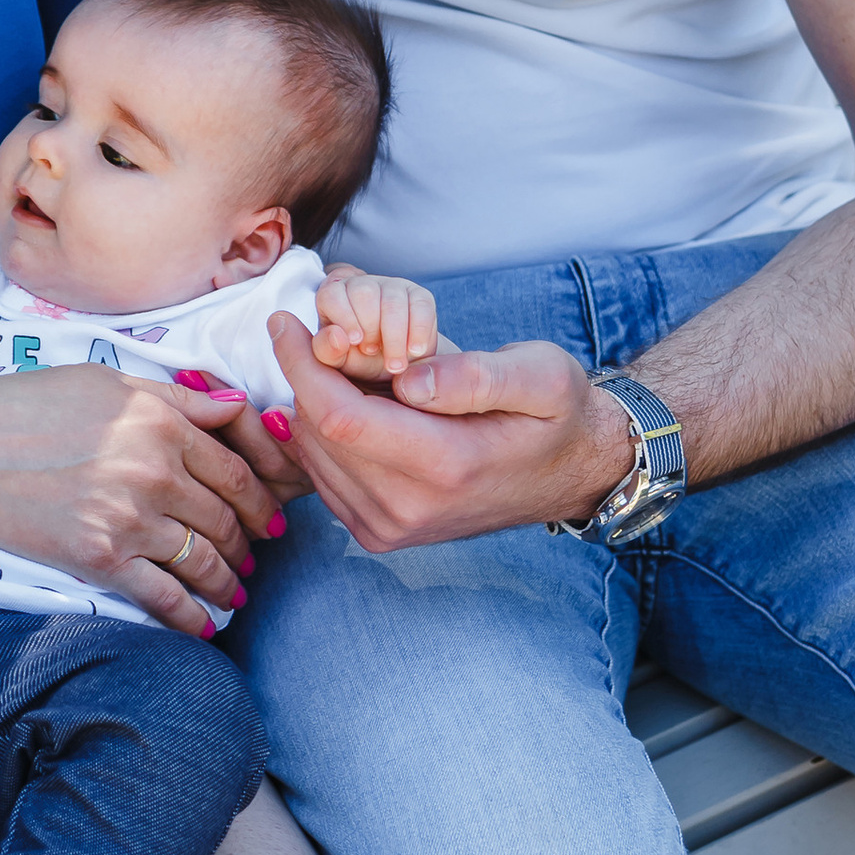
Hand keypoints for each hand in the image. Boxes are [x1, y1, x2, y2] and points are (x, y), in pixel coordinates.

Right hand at [0, 365, 286, 637]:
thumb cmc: (29, 405)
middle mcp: (154, 470)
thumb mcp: (109, 382)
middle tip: (254, 555)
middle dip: (249, 543)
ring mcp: (128, 517)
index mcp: (161, 421)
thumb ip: (178, 398)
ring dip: (227, 581)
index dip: (261, 499)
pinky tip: (205, 626)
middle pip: (227, 518)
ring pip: (204, 559)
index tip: (269, 516)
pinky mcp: (99, 557)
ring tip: (233, 591)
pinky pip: (164, 596)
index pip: (236, 470)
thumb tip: (237, 409)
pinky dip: (192, 617)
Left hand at [264, 312, 638, 556]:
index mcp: (446, 466)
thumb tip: (408, 378)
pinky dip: (323, 434)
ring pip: (311, 455)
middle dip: (308, 377)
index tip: (285, 321)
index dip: (301, 365)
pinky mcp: (378, 533)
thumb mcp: (540, 376)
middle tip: (328, 337)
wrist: (569, 474)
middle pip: (316, 434)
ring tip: (350, 371)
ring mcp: (390, 528)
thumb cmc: (554, 414)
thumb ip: (475, 375)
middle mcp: (409, 509)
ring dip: (313, 404)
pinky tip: (355, 404)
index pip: (340, 418)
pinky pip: (322, 476)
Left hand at [309, 269, 439, 385]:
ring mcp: (393, 286)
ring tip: (394, 363)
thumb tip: (336, 336)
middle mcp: (362, 284)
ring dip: (394, 337)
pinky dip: (418, 332)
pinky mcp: (420, 296)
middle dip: (370, 328)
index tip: (354, 341)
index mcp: (334, 296)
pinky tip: (414, 351)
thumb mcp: (338, 360)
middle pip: (364, 293)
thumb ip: (327, 350)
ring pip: (393, 302)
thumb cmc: (359, 359)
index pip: (332, 294)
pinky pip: (421, 306)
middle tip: (372, 352)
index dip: (344, 317)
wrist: (395, 367)